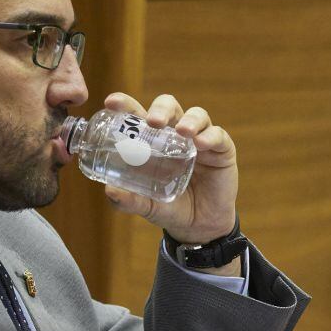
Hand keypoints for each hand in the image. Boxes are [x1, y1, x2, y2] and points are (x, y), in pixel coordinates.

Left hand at [102, 93, 237, 246]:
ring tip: (182, 131)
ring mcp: (199, 140)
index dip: (126, 104)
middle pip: (168, 107)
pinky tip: (201, 144)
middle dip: (160, 108)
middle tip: (153, 121)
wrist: (199, 228)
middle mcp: (175, 135)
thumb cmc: (169, 208)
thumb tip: (110, 191)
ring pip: (196, 115)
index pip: (139, 114)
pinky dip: (210, 136)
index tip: (112, 103)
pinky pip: (218, 135)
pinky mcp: (221, 150)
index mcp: (152, 141)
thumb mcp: (146, 206)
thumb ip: (128, 201)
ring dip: (189, 119)